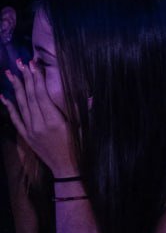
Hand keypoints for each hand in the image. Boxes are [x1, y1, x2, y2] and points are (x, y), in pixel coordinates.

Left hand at [2, 60, 77, 177]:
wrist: (68, 170)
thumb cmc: (80, 148)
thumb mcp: (84, 129)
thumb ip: (83, 112)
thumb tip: (90, 97)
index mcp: (54, 121)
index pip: (42, 95)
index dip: (37, 79)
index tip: (34, 65)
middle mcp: (39, 125)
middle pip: (30, 97)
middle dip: (26, 78)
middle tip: (20, 62)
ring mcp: (30, 131)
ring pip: (21, 105)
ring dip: (15, 87)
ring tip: (10, 72)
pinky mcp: (26, 136)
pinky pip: (15, 119)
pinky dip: (9, 106)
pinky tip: (4, 96)